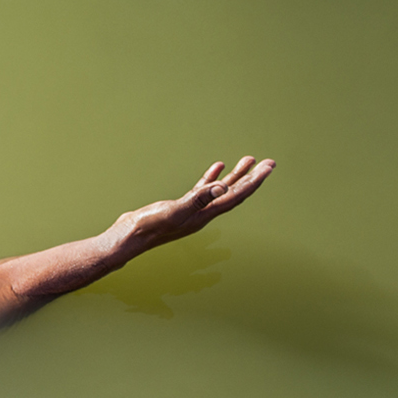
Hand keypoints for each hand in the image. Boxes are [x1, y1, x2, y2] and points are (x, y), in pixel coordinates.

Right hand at [116, 157, 274, 251]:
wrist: (128, 237)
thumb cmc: (149, 227)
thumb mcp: (175, 211)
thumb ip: (198, 199)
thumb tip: (222, 187)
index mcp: (205, 214)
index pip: (236, 196)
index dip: (254, 182)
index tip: (268, 168)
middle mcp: (204, 213)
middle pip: (234, 193)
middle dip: (252, 177)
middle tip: (268, 162)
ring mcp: (193, 210)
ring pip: (220, 190)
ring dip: (235, 175)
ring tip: (248, 160)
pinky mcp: (181, 205)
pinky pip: (203, 190)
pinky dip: (212, 178)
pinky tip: (218, 167)